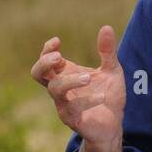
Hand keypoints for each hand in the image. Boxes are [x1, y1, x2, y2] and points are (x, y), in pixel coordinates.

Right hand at [31, 26, 125, 151]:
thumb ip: (108, 51)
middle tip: (59, 57)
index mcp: (66, 74)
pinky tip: (102, 95)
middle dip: (44, 63)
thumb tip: (106, 27)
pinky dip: (87, 100)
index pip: (46, 60)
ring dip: (70, 81)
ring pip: (54, 90)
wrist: (114, 124)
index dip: (47, 50)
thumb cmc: (108, 95)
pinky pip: (72, 108)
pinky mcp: (72, 119)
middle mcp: (61, 88)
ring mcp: (63, 104)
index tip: (57, 41)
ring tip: (88, 77)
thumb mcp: (112, 70)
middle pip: (37, 73)